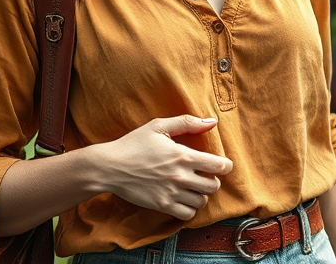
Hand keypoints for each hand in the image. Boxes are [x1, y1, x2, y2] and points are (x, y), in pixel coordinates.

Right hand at [89, 115, 233, 219]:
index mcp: (183, 155)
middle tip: (204, 175)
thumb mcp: (159, 126)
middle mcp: (180, 176)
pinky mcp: (162, 206)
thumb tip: (212, 121)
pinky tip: (183, 198)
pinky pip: (187, 215)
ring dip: (201, 195)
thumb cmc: (134, 144)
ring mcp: (171, 193)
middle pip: (213, 186)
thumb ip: (187, 123)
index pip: (219, 166)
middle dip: (213, 180)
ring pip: (202, 202)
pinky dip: (189, 209)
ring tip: (192, 187)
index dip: (226, 166)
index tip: (222, 164)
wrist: (110, 167)